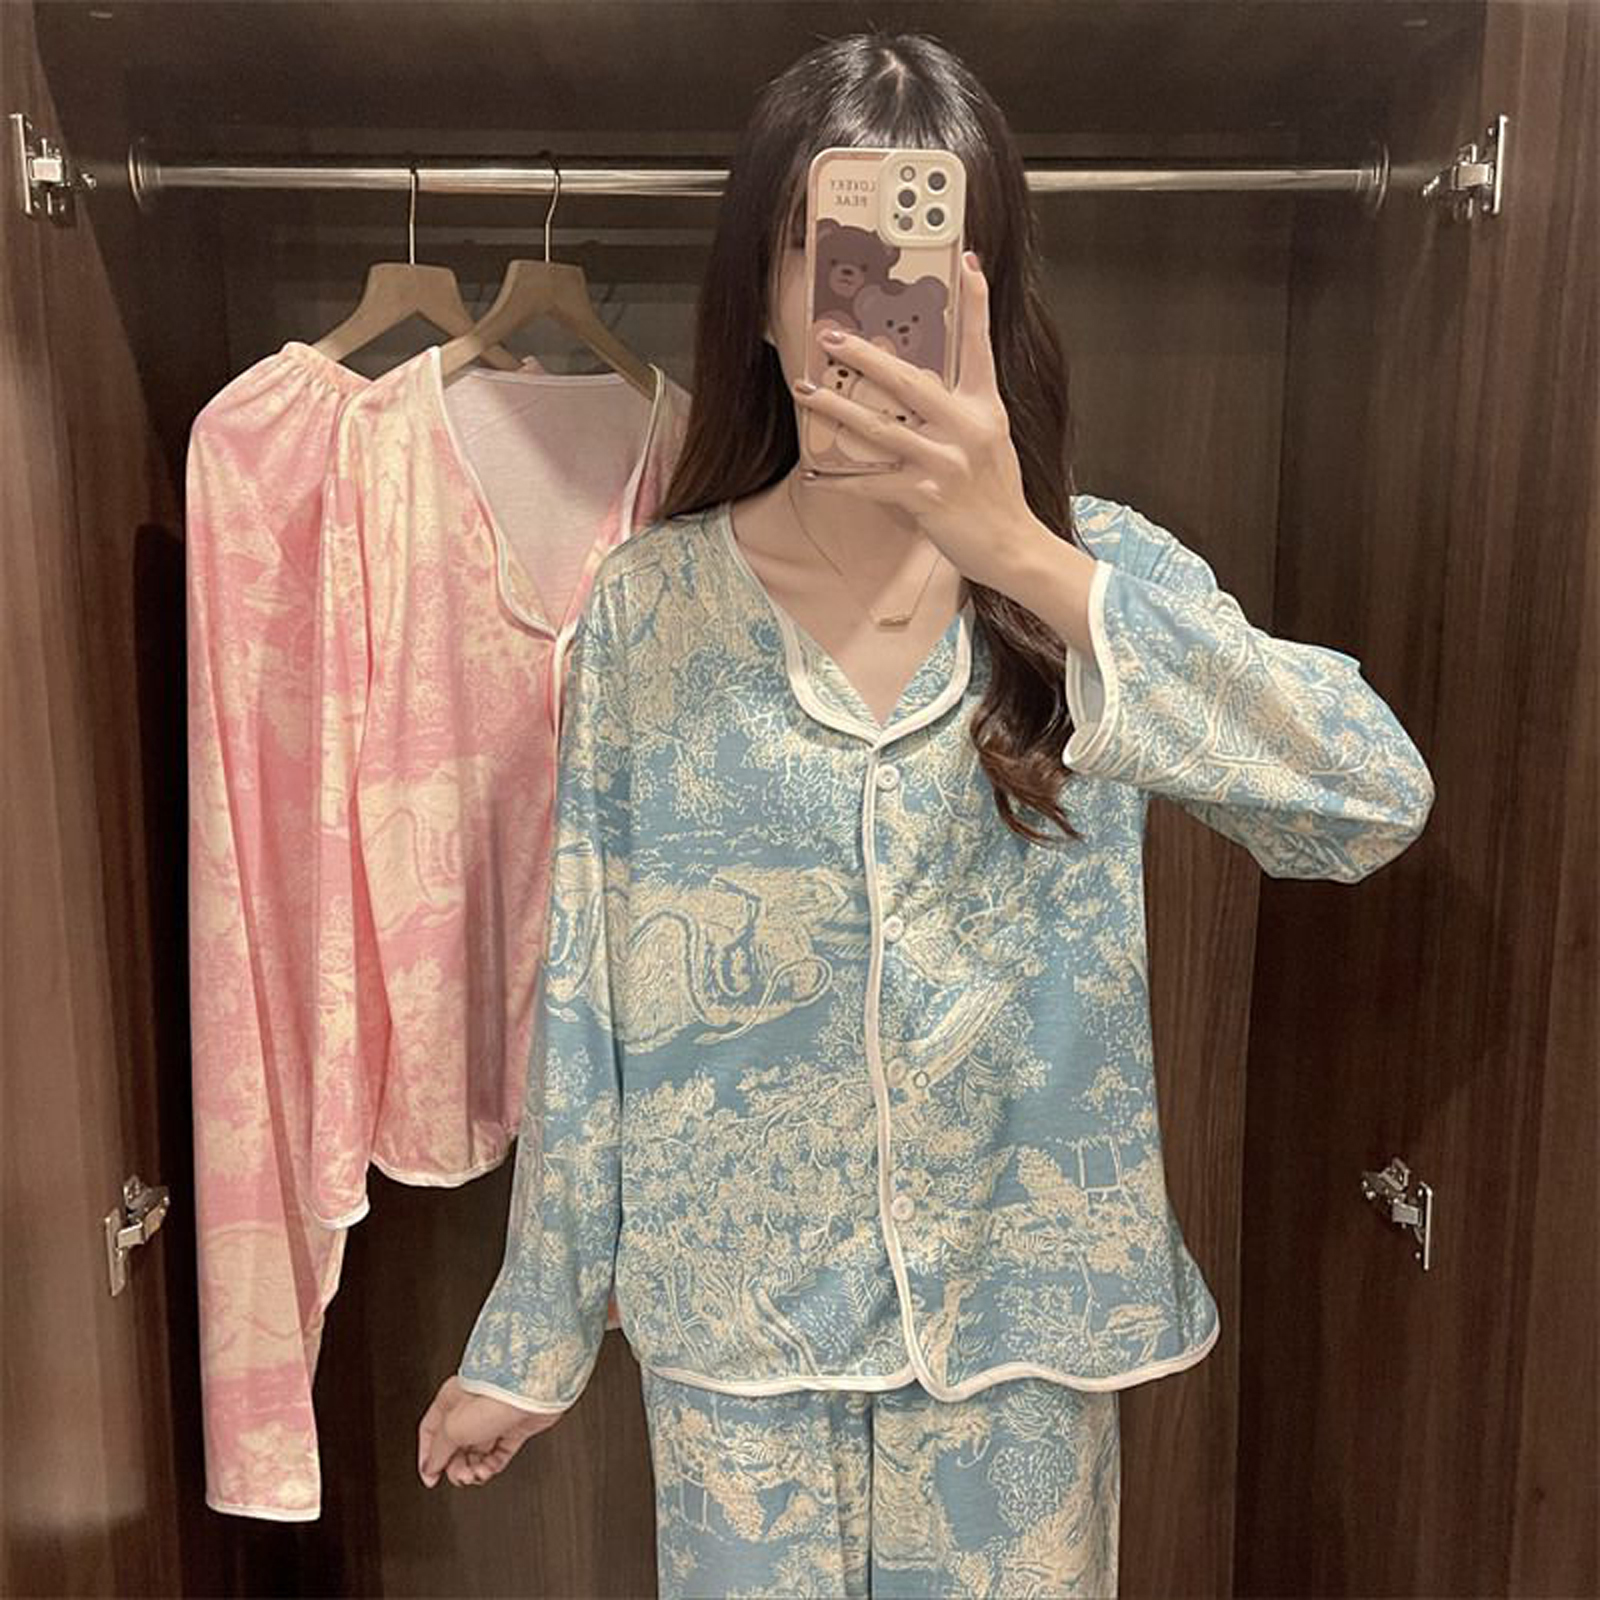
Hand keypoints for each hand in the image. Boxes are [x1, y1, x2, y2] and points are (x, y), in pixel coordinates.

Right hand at [417, 1374, 564, 1488]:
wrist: (531, 1392)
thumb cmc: (493, 1398)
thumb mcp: (452, 1428)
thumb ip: (438, 1451)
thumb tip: (431, 1467)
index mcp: (450, 1400)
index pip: (431, 1432)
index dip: (428, 1457)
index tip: (431, 1478)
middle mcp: (471, 1408)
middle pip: (455, 1447)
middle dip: (455, 1467)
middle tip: (461, 1476)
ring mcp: (494, 1418)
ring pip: (477, 1453)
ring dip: (474, 1470)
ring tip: (477, 1474)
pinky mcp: (515, 1428)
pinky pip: (499, 1454)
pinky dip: (492, 1466)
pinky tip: (489, 1470)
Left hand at [790, 251, 1049, 592]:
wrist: (1012, 546)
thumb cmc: (996, 494)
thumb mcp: (991, 440)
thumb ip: (964, 410)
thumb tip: (923, 389)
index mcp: (986, 409)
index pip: (980, 347)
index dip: (975, 304)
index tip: (968, 262)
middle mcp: (966, 428)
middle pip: (909, 381)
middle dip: (865, 356)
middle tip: (831, 337)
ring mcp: (945, 462)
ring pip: (880, 428)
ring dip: (837, 409)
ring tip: (806, 392)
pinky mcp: (925, 496)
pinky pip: (872, 483)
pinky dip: (840, 480)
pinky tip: (816, 474)